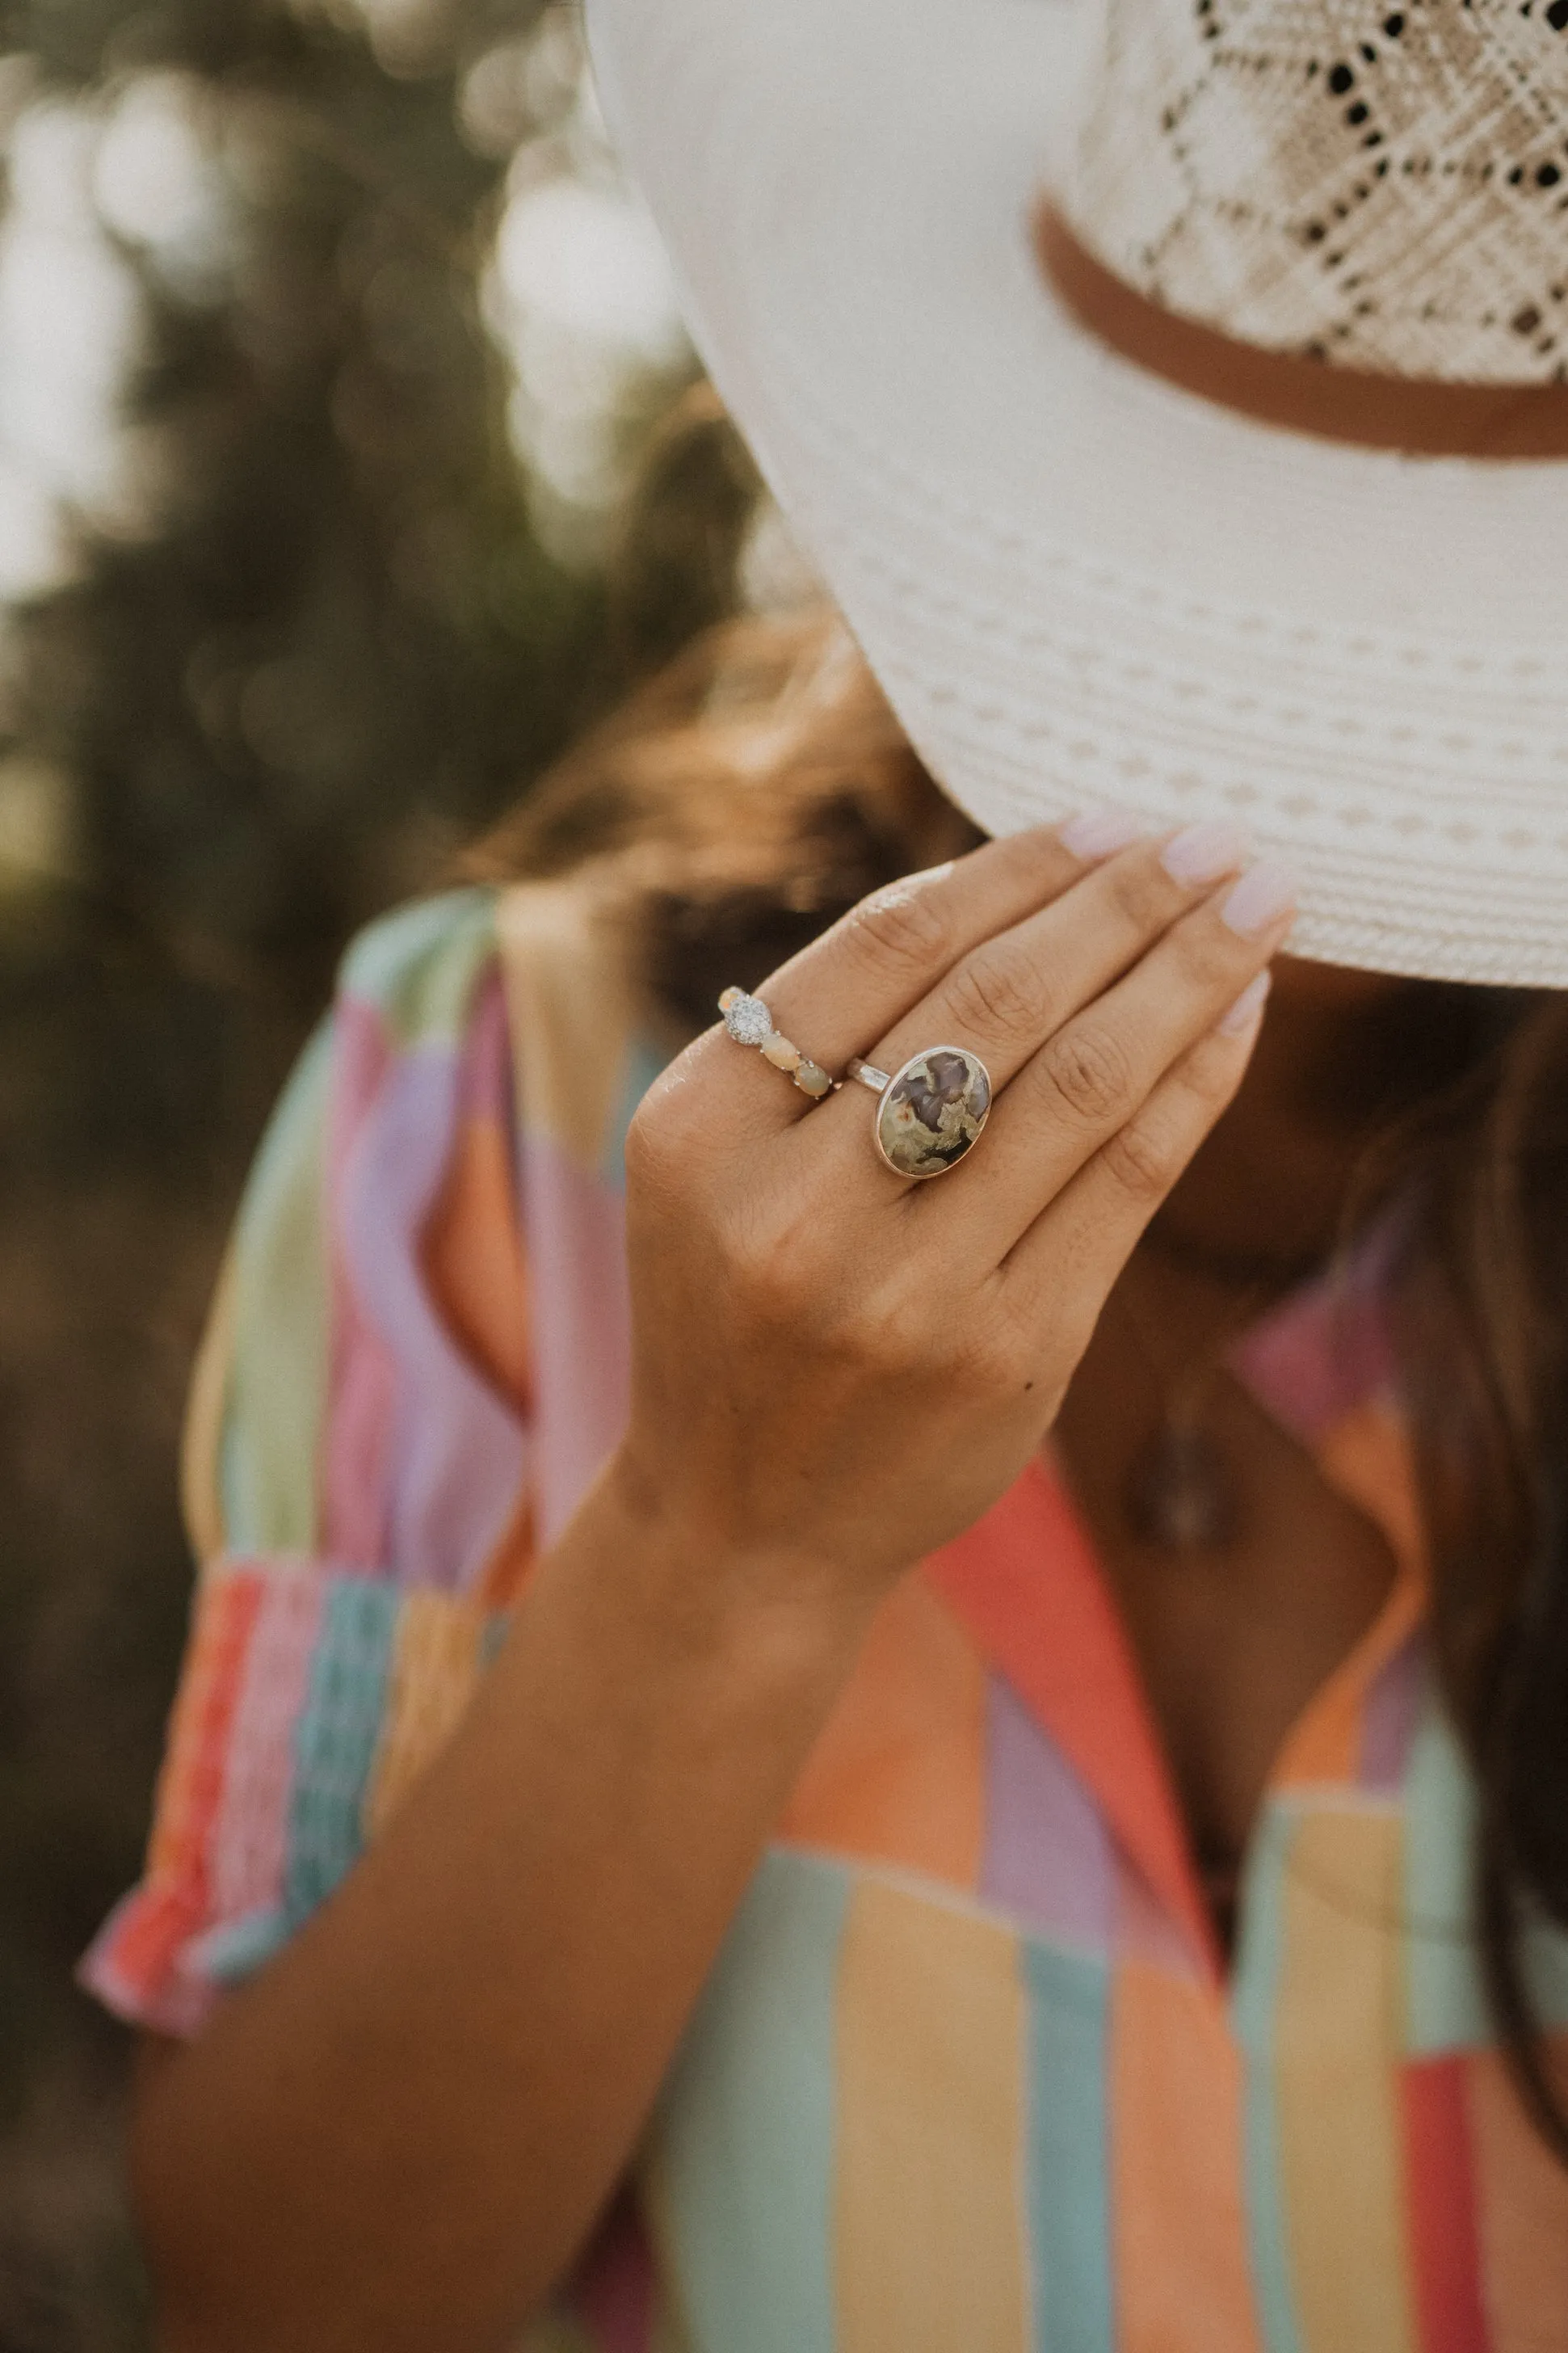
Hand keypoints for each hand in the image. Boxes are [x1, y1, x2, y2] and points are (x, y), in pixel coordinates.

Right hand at [613, 815, 1293, 1609]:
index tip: (1102, 819)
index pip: (883, 949)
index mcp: (703, 1129)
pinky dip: (1194, 1081)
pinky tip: (1236, 1015)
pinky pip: (1129, 1182)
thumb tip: (1015, 883)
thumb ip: (825, 1039)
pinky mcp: (1010, 1355)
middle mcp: (798, 1208)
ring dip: (1187, 972)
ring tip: (1257, 900)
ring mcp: (909, 1291)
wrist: (741, 1521)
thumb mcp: (718, 1165)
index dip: (1011, 870)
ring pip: (1080, 1081)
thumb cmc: (738, 1306)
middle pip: (995, 1002)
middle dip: (1125, 900)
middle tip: (1214, 835)